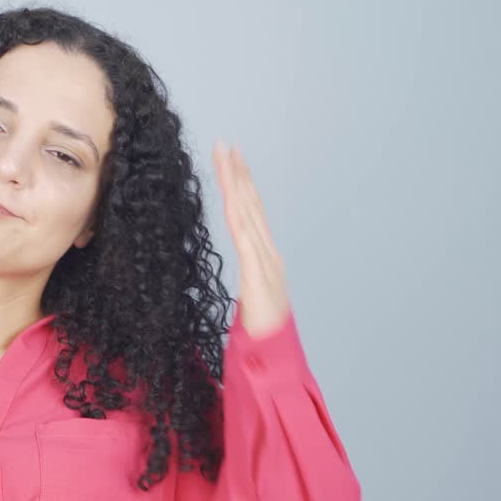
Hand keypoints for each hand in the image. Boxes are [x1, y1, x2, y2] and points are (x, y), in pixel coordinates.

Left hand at [212, 140, 290, 338]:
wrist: (274, 356)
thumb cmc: (259, 333)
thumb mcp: (248, 297)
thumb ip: (246, 279)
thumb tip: (240, 269)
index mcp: (264, 256)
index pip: (251, 212)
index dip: (243, 185)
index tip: (232, 159)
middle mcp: (268, 253)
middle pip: (251, 205)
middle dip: (238, 173)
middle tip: (226, 144)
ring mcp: (265, 262)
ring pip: (248, 214)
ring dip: (237, 184)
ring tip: (227, 157)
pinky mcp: (258, 275)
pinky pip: (246, 239)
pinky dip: (239, 215)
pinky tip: (230, 197)